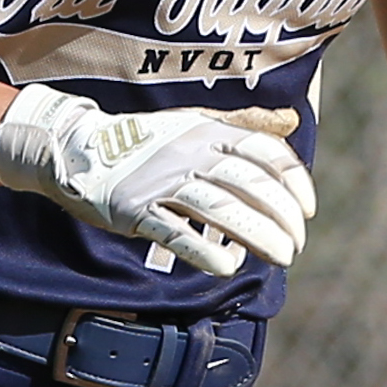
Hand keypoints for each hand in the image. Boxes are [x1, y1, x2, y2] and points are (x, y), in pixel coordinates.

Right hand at [0, 85, 314, 276]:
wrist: (78, 148)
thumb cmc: (144, 140)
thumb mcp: (195, 122)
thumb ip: (243, 124)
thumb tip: (291, 120)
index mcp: (207, 131)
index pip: (264, 153)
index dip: (294, 183)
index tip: (308, 210)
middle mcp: (190, 153)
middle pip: (251, 186)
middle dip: (283, 219)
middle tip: (296, 246)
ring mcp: (162, 182)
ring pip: (222, 210)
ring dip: (258, 237)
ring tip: (281, 257)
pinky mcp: (136, 210)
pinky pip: (177, 233)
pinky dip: (206, 251)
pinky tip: (228, 266)